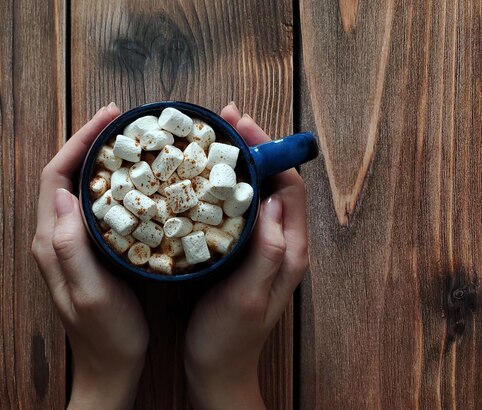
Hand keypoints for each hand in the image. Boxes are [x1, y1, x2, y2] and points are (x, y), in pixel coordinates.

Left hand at [32, 103, 148, 409]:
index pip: (54, 177)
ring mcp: (71, 244)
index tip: (106, 120)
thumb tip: (64, 197)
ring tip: (128, 141)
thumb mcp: (90, 293)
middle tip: (120, 121)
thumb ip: (70, 247)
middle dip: (88, 142)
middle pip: (64, 175)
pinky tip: (134, 180)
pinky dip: (111, 184)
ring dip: (99, 160)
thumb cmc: (106, 336)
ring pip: (80, 187)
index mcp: (51, 241)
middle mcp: (55, 237)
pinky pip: (95, 205)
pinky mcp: (88, 251)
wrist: (111, 368)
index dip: (77, 143)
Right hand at [184, 103, 308, 409]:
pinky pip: (239, 209)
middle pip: (274, 182)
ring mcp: (262, 249)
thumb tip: (273, 199)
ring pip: (256, 192)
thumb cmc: (230, 339)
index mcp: (290, 250)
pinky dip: (224, 186)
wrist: (217, 371)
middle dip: (253, 147)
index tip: (241, 126)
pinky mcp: (243, 254)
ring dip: (238, 162)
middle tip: (224, 121)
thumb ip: (267, 250)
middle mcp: (282, 244)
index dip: (268, 151)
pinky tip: (203, 179)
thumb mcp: (247, 296)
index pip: (289, 185)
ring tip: (213, 139)